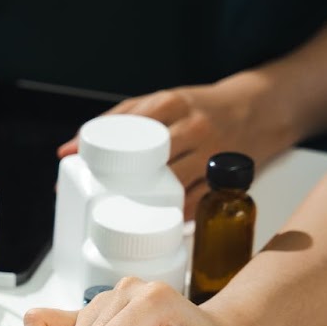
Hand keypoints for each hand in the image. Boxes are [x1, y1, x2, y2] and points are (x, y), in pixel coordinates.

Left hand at [56, 72, 296, 213]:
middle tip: (93, 199)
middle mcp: (195, 128)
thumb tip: (66, 150)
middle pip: (148, 164)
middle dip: (117, 185)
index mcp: (172, 104)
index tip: (74, 169)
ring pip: (171, 189)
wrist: (260, 108)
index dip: (98, 153)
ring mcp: (212, 156)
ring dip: (143, 205)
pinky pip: (191, 206)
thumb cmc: (199, 108)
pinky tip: (152, 222)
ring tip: (117, 215)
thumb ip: (116, 121)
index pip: (128, 130)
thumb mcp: (160, 102)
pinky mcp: (225, 182)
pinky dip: (169, 216)